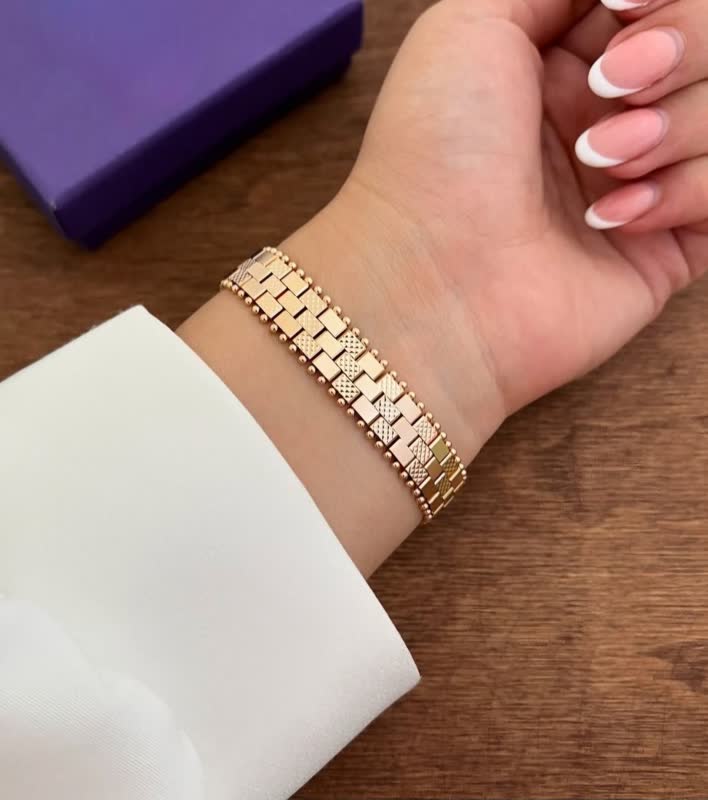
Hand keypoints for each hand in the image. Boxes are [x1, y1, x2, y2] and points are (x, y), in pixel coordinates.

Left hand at [182, 0, 707, 571]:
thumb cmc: (435, 152)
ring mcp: (640, 183)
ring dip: (671, 128)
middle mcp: (609, 119)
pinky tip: (612, 219)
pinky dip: (683, 193)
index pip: (662, 9)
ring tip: (597, 164)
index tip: (623, 13)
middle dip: (677, 51)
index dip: (661, 6)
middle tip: (611, 86)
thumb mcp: (469, 25)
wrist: (434, 281)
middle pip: (706, 48)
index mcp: (564, 63)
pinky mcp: (666, 248)